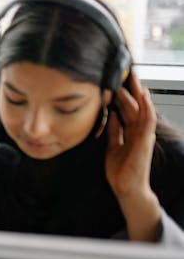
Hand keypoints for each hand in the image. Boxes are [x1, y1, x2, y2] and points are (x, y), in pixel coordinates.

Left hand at [104, 73, 160, 240]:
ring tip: (134, 77)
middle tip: (125, 71)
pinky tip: (144, 95)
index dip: (123, 94)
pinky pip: (147, 120)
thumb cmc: (120, 169)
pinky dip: (146, 107)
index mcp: (130, 131)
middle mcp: (138, 130)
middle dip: (130, 89)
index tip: (117, 80)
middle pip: (135, 105)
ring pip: (141, 108)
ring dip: (138, 93)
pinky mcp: (145, 140)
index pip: (127, 108)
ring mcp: (143, 134)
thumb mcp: (112, 145)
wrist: (125, 187)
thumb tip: (110, 115)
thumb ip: (113, 130)